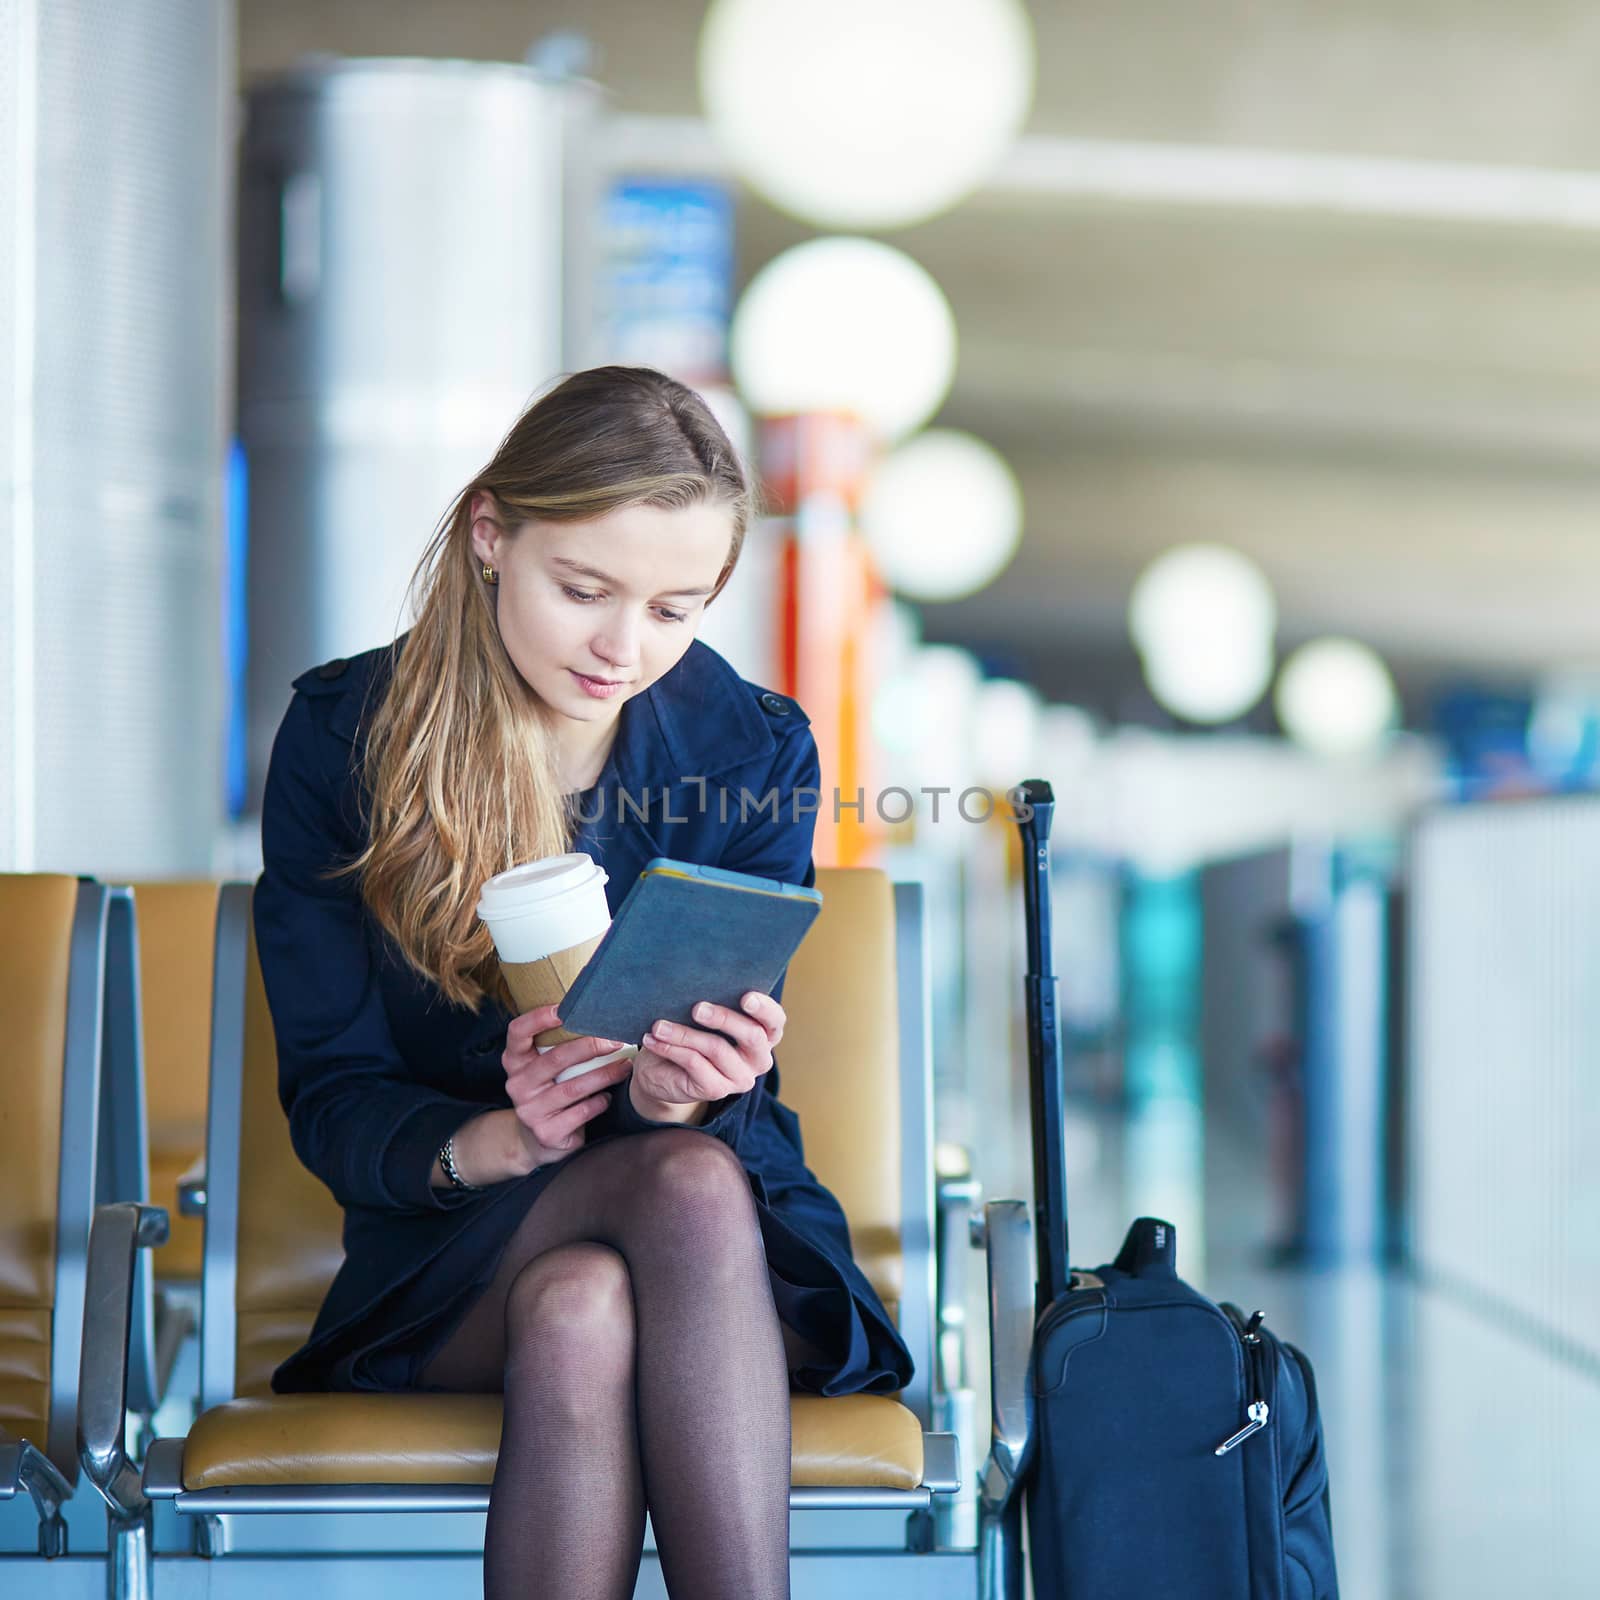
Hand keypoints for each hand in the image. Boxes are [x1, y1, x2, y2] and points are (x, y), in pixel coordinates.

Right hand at [502, 1004, 634, 1158]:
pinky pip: (580, 1113)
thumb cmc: (551, 1089)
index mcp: (515, 1061)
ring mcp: (529, 1110)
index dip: (538, 1018)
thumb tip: (598, 1014)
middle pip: (555, 1058)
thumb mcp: (545, 1066)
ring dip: (604, 1075)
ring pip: (573, 1087)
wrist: (540, 1137)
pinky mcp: (546, 1133)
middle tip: (616, 1040)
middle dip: (589, 1047)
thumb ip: (558, 1045)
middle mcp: (517, 1084)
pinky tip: (609, 1097)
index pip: (518, 1032)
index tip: (564, 1008)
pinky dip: (599, 1102)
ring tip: (625, 1066)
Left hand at [631, 991, 785, 1112]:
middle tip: (697, 1007)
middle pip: (752, 1036)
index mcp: (764, 1036)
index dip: (764, 1008)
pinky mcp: (717, 1090)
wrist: (662, 1072)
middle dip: (724, 1017)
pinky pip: (694, 1062)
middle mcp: (758, 1059)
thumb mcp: (705, 1017)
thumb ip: (713, 1003)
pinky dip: (671, 1048)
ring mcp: (740, 1078)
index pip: (775, 1021)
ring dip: (684, 1033)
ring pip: (717, 1048)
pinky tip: (653, 1039)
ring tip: (659, 1025)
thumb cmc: (690, 1033)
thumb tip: (700, 984)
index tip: (745, 997)